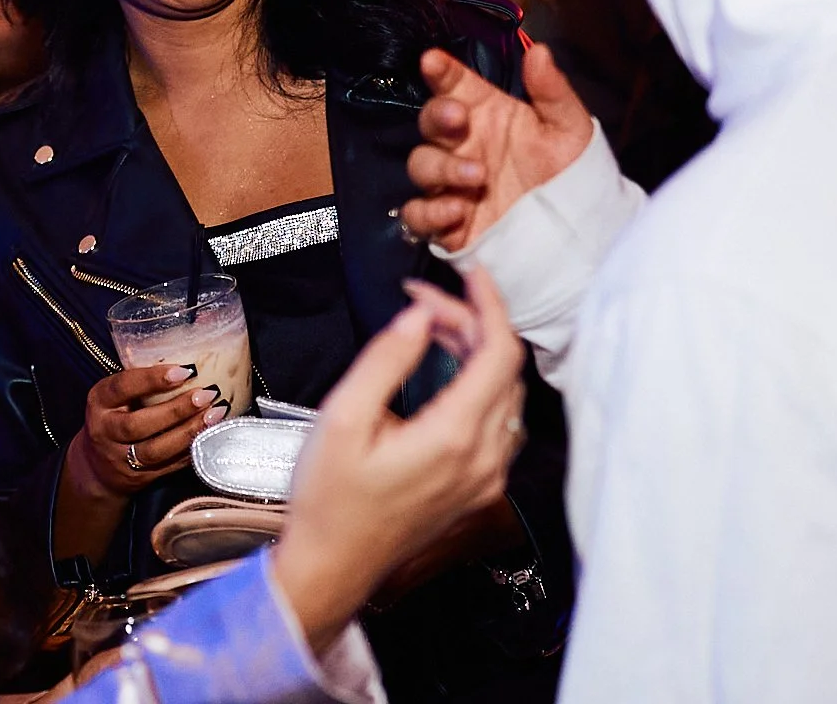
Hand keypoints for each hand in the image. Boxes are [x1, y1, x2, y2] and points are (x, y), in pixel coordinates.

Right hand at [65, 365, 228, 501]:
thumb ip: (141, 383)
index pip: (123, 387)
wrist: (96, 468)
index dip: (153, 379)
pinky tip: (210, 436)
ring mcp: (120, 459)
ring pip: (156, 449)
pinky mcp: (138, 479)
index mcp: (99, 402)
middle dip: (177, 409)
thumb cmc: (114, 418)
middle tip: (207, 394)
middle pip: (139, 424)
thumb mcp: (115, 396)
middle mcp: (105, 431)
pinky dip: (191, 451)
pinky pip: (168, 466)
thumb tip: (189, 360)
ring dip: (189, 431)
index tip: (185, 371)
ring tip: (215, 415)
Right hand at [271, 267, 526, 654]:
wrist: (333, 565)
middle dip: (472, 323)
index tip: (469, 272)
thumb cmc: (329, 498)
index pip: (499, 352)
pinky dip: (482, 386)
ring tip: (432, 332)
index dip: (489, 303)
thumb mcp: (343, 417)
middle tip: (423, 305)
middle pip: (505, 368)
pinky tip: (446, 374)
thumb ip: (386, 359)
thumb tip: (422, 316)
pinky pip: (500, 423)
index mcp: (453, 437)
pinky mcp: (479, 488)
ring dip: (479, 353)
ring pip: (507, 395)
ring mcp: (486, 478)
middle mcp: (483, 458)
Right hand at [402, 43, 593, 252]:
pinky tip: (457, 210)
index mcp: (488, 115)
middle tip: (458, 118)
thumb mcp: (569, 128)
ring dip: (441, 167)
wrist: (580, 233)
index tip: (432, 60)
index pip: (455, 85)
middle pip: (429, 122)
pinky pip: (418, 215)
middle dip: (436, 116)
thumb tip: (538, 50)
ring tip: (478, 176)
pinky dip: (429, 212)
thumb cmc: (573, 174)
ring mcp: (452, 185)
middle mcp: (464, 147)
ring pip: (420, 166)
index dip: (440, 71)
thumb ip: (551, 90)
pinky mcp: (448, 225)